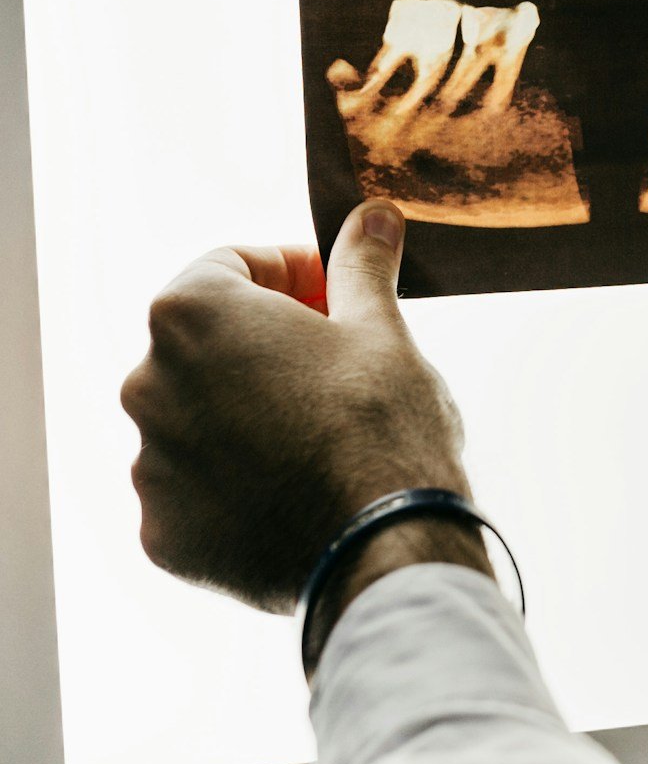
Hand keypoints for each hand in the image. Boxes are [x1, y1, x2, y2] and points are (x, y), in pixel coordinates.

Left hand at [120, 202, 486, 616]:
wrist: (383, 548)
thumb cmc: (382, 426)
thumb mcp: (382, 329)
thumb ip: (360, 266)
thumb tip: (373, 216)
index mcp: (193, 316)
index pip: (230, 265)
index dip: (291, 272)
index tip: (336, 294)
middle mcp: (148, 385)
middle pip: (208, 344)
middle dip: (267, 344)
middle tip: (339, 362)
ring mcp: (149, 465)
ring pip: (200, 417)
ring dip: (249, 412)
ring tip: (323, 435)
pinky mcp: (163, 531)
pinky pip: (197, 488)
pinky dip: (237, 480)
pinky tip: (299, 487)